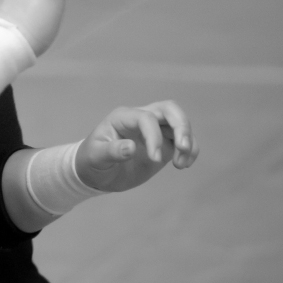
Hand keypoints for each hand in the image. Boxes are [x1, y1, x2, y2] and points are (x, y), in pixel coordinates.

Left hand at [75, 101, 195, 192]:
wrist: (96, 173)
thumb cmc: (92, 160)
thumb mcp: (96, 157)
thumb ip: (112, 151)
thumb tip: (131, 147)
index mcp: (123, 117)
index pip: (146, 118)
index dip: (154, 136)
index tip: (154, 159)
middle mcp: (141, 119)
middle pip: (169, 109)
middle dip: (181, 125)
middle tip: (183, 147)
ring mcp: (155, 131)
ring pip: (180, 123)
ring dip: (188, 141)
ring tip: (180, 165)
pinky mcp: (164, 144)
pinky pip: (183, 141)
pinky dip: (190, 150)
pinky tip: (183, 165)